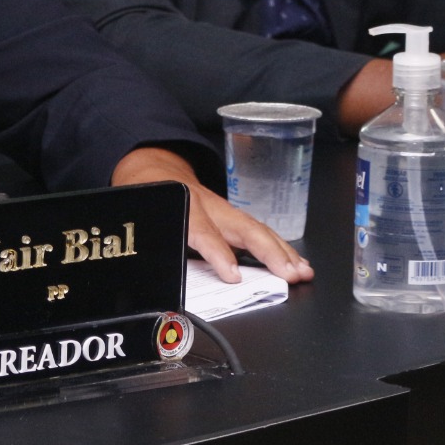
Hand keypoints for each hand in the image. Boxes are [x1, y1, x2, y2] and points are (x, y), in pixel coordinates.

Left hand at [111, 147, 314, 284]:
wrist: (153, 169)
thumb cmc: (149, 193)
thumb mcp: (141, 212)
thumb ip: (150, 236)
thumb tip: (154, 266)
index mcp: (182, 205)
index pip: (202, 231)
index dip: (218, 253)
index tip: (232, 275)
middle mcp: (208, 206)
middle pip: (243, 228)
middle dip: (270, 252)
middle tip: (290, 274)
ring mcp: (223, 209)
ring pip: (256, 230)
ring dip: (283, 252)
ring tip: (303, 271)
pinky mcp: (230, 215)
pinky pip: (256, 231)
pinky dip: (278, 247)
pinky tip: (293, 261)